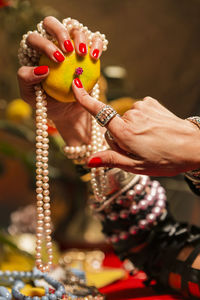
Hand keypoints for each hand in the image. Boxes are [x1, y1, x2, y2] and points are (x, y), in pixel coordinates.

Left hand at [17, 16, 102, 144]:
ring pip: (75, 29)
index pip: (35, 39)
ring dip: (80, 38)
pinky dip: (96, 45)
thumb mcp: (30, 95)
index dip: (44, 44)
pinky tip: (95, 57)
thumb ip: (26, 79)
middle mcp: (52, 43)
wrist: (66, 110)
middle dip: (59, 32)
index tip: (57, 59)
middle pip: (52, 24)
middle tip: (67, 49)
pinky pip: (94, 41)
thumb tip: (41, 68)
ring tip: (82, 54)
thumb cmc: (46, 101)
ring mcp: (71, 45)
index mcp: (35, 51)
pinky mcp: (88, 50)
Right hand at [72, 80, 199, 175]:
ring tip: (149, 140)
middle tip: (138, 149)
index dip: (85, 99)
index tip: (75, 85)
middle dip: (120, 138)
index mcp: (125, 133)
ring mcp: (142, 107)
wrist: (193, 146)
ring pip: (126, 120)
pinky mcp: (151, 103)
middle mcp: (132, 116)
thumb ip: (112, 160)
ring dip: (132, 129)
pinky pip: (138, 112)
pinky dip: (142, 121)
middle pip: (113, 126)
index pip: (99, 113)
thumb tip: (89, 160)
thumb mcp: (137, 166)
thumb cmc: (166, 159)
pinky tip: (153, 130)